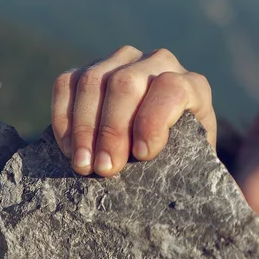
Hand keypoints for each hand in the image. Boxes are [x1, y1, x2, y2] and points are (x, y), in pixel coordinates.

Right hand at [51, 46, 215, 176]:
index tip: (142, 155)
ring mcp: (123, 61)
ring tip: (84, 166)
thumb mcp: (194, 164)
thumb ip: (190, 171)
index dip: (153, 120)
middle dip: (112, 129)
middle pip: (126, 83)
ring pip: (93, 80)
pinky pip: (67, 83)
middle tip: (105, 170)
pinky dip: (64, 117)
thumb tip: (181, 198)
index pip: (172, 88)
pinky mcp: (91, 69)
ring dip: (84, 127)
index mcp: (192, 86)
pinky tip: (69, 149)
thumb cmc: (182, 161)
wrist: (163, 149)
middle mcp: (159, 63)